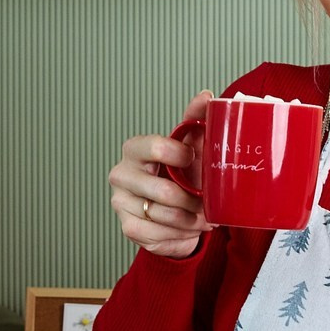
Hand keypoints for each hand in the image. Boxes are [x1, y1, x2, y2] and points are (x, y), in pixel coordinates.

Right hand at [109, 91, 214, 258]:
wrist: (174, 207)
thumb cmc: (181, 171)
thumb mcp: (191, 144)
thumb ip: (196, 119)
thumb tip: (206, 95)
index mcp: (135, 148)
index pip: (154, 147)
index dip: (180, 155)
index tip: (193, 159)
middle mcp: (122, 174)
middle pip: (162, 191)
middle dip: (193, 201)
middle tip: (208, 203)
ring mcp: (121, 202)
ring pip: (163, 216)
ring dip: (190, 221)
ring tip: (202, 217)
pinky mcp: (127, 227)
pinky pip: (158, 235)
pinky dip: (180, 235)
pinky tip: (188, 229)